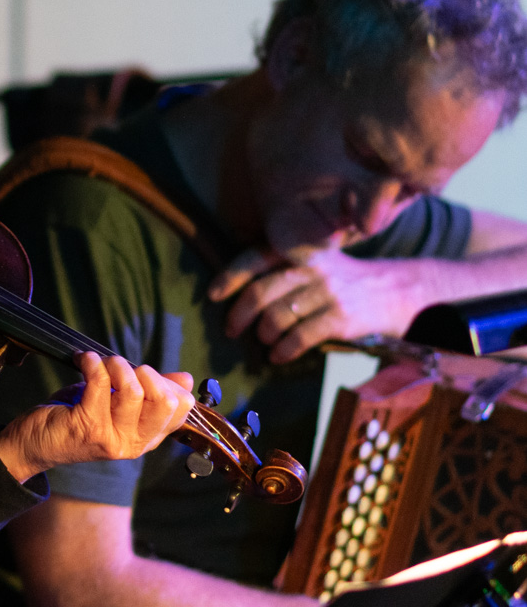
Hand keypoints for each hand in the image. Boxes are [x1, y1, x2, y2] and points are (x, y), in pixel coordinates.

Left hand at [0, 353, 193, 482]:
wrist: (34, 444)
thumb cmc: (76, 419)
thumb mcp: (117, 406)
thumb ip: (149, 393)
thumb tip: (186, 379)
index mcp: (146, 438)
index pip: (181, 409)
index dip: (167, 382)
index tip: (142, 373)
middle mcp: (135, 443)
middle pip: (165, 401)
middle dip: (144, 372)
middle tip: (119, 368)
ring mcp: (112, 438)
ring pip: (133, 390)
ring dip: (114, 365)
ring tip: (98, 363)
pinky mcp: (88, 426)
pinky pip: (100, 383)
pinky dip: (91, 364)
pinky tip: (82, 360)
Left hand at [209, 246, 425, 363]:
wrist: (394, 290)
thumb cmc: (340, 279)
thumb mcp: (314, 261)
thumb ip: (280, 268)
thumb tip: (233, 291)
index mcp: (300, 250)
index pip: (255, 258)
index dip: (230, 277)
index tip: (212, 294)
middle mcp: (312, 267)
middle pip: (261, 292)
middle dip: (239, 315)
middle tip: (231, 329)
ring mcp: (328, 292)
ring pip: (277, 317)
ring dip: (263, 334)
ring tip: (263, 340)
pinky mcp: (341, 318)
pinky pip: (300, 337)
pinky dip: (283, 350)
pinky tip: (278, 355)